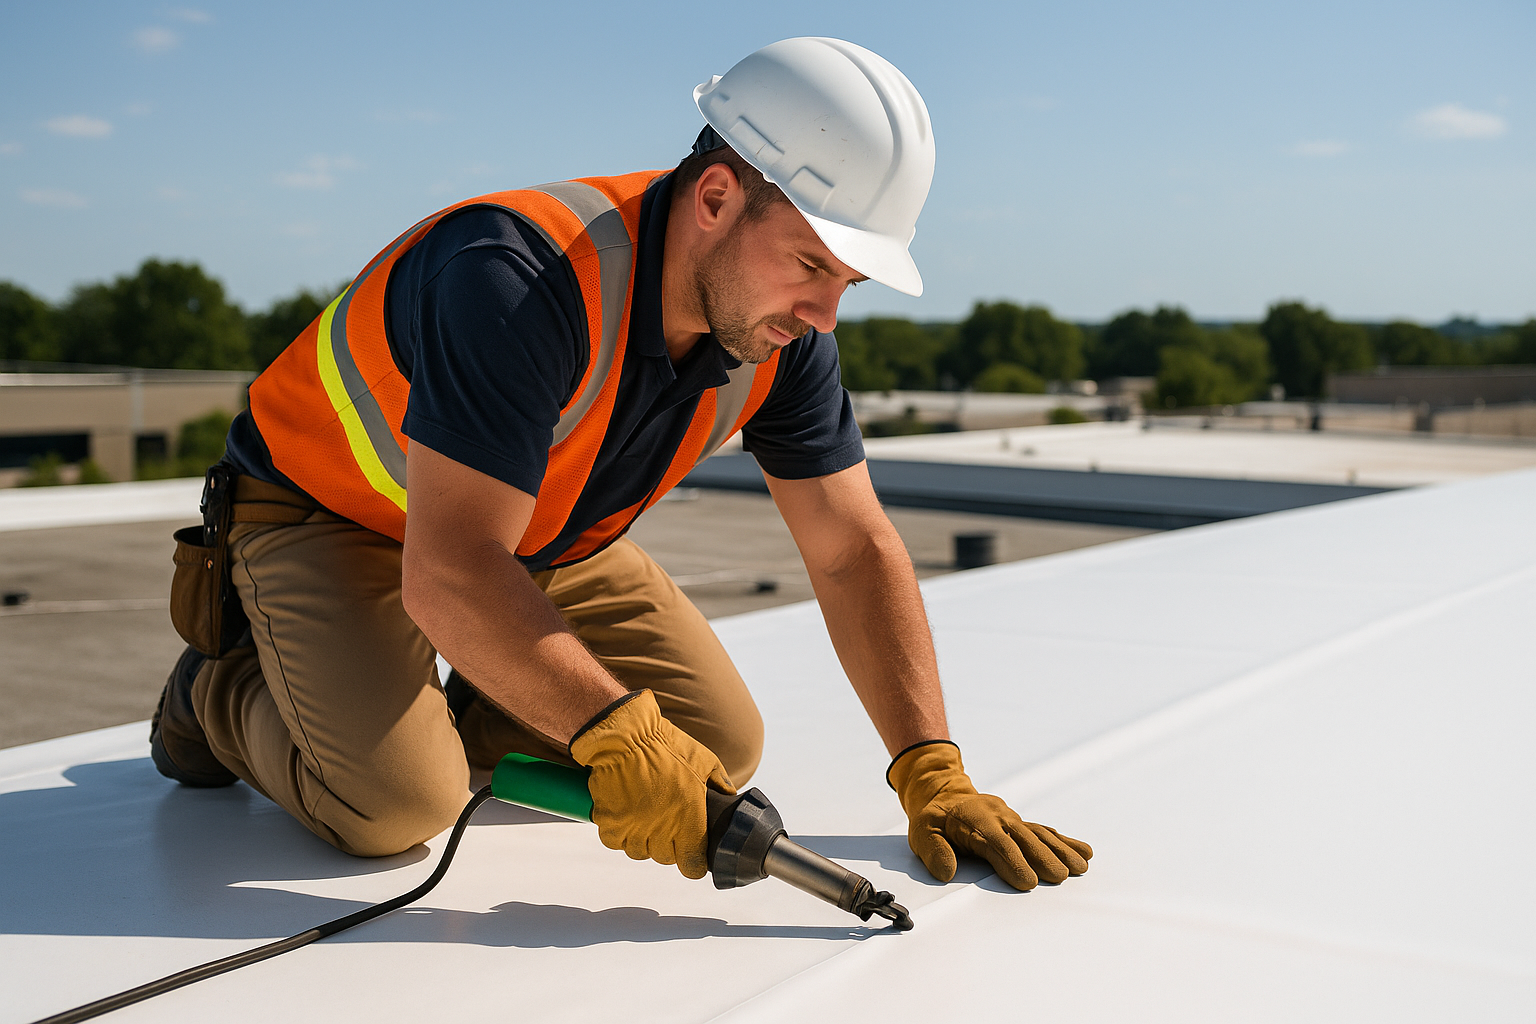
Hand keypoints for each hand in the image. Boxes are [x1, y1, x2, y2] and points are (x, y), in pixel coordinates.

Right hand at [569, 689, 734, 878]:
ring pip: (639, 851)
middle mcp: (661, 829)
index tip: (692, 855)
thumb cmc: (666, 745)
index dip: (694, 863)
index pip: (692, 865)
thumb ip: (720, 783)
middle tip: (666, 823)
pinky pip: (615, 842)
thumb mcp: (704, 760)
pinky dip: (619, 833)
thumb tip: (729, 795)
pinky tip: (625, 814)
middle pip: (665, 858)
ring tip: (644, 816)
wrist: (626, 736)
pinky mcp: (610, 824)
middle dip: (668, 845)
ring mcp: (634, 829)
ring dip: (643, 839)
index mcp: (688, 818)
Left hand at [888, 740, 1091, 889]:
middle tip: (1062, 876)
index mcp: (975, 822)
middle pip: (1024, 838)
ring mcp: (1012, 819)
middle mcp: (999, 818)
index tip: (1028, 882)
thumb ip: (934, 851)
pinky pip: (1044, 830)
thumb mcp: (922, 832)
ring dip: (1061, 849)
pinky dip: (1064, 840)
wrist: (944, 793)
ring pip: (1039, 834)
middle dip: (1043, 857)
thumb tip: (946, 872)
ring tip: (1081, 866)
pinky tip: (1083, 851)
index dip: (1013, 862)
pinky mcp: (1019, 822)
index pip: (996, 844)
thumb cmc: (934, 819)